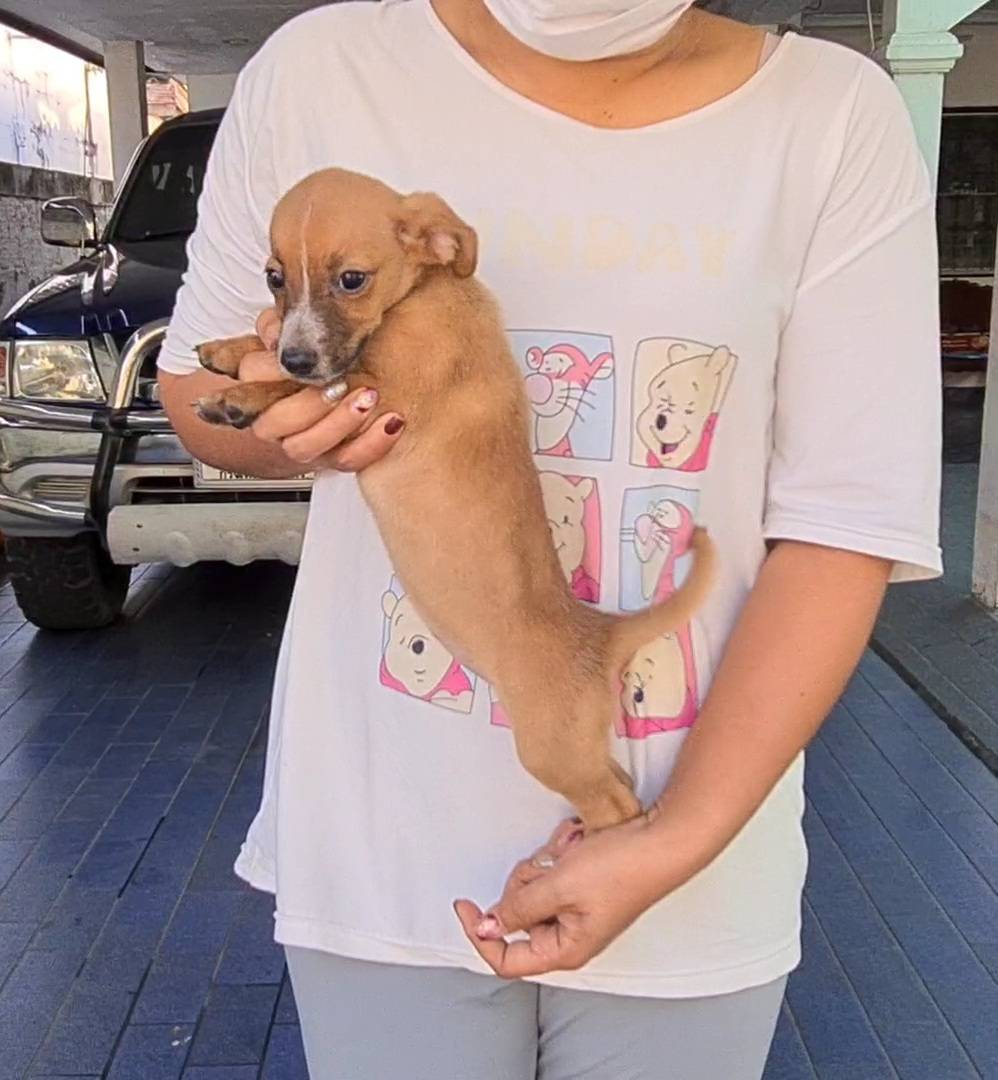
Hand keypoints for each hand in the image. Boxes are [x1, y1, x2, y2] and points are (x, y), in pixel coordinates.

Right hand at [240, 308, 403, 470]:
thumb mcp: (304, 329)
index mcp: (265, 385)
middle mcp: (280, 421)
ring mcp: (307, 443)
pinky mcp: (336, 457)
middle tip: (341, 383)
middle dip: (309, 404)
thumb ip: (277, 324)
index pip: (252, 380)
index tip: (301, 357)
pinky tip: (393, 420)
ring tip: (369, 397)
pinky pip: (349, 460)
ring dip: (339, 423)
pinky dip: (372, 443)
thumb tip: (274, 333)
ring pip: (306, 447)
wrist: (370, 383)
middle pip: (276, 422)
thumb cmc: (334, 352)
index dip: (269, 371)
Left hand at [454, 814, 697, 977]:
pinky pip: (551, 870)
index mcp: (564, 949)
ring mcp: (575, 909)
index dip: (480, 933)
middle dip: (526, 881)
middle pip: (517, 914)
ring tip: (569, 850)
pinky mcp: (580, 886)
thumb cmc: (620, 868)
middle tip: (548, 863)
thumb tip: (488, 927)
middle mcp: (568, 934)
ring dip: (545, 862)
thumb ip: (519, 907)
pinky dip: (559, 853)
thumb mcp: (559, 885)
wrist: (661, 840)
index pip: (506, 958)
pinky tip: (577, 843)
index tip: (464, 902)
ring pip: (532, 888)